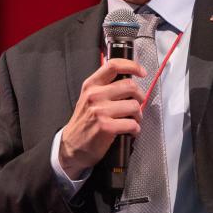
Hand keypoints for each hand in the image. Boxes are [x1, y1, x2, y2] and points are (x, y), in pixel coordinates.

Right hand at [59, 58, 144, 179]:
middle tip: (137, 104)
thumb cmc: (84, 122)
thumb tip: (130, 80)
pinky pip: (132, 124)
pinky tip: (130, 131)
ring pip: (134, 106)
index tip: (141, 72)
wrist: (71, 146)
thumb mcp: (89, 98)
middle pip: (130, 86)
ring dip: (138, 115)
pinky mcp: (106, 127)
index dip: (132, 66)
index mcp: (91, 85)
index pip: (113, 66)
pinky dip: (135, 129)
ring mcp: (100, 111)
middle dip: (140, 96)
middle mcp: (95, 95)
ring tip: (132, 120)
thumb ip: (105, 87)